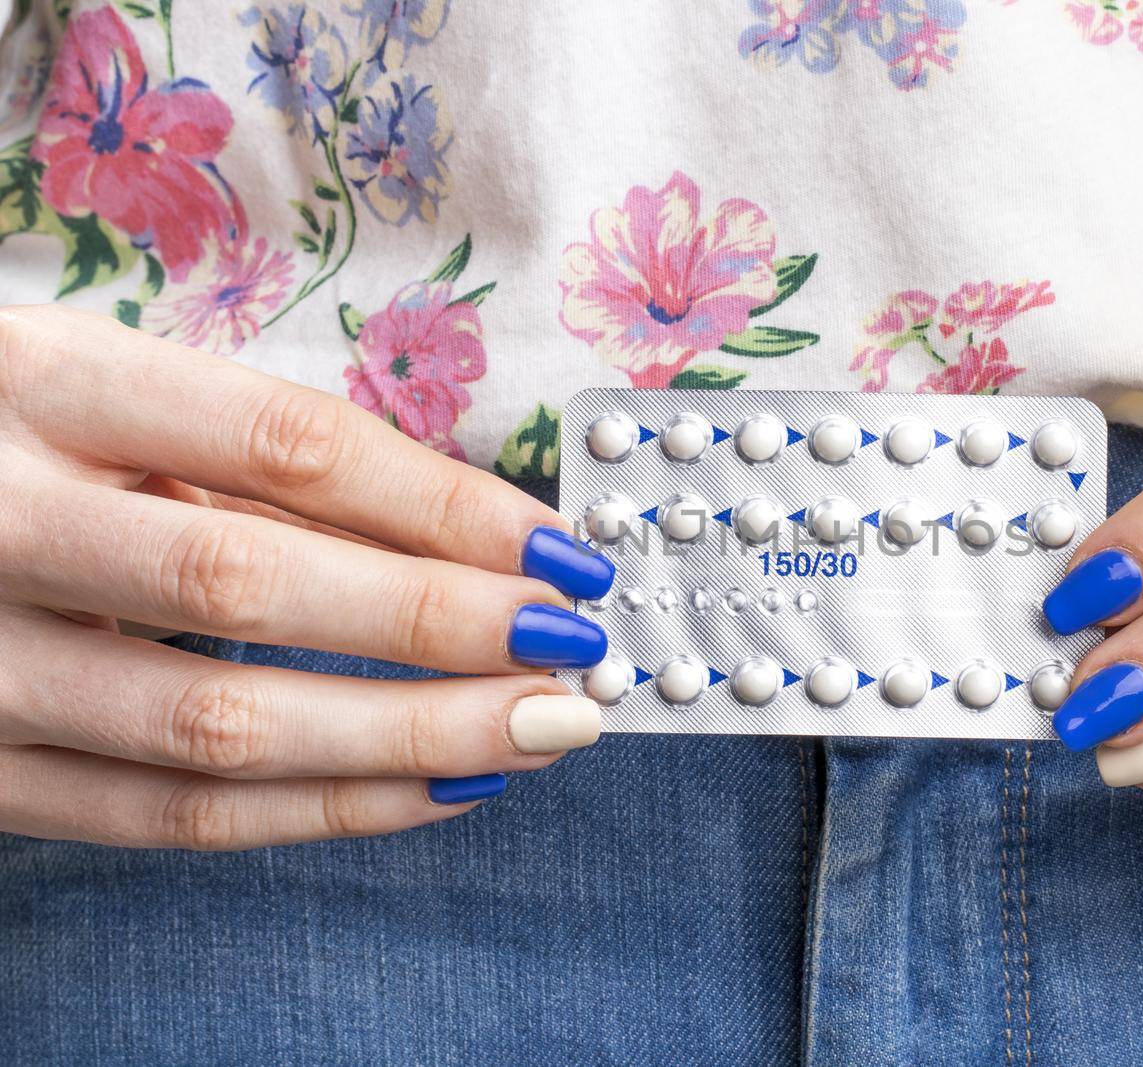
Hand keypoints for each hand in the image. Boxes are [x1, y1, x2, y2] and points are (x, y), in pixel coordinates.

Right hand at [0, 306, 613, 848]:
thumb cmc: (14, 434)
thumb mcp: (113, 393)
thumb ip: (263, 461)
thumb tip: (471, 535)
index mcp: (41, 379)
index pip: (284, 445)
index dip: (445, 506)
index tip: (563, 551)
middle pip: (250, 588)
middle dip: (440, 630)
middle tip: (571, 653)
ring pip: (216, 729)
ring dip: (406, 740)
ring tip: (533, 732)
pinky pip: (168, 820)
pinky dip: (320, 814)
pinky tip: (433, 791)